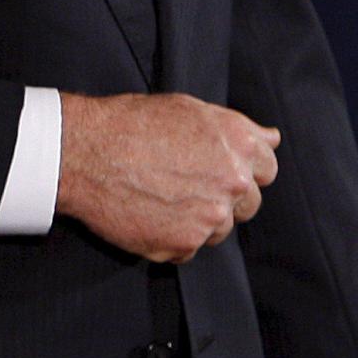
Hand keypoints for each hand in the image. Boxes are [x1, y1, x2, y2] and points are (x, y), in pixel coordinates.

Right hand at [55, 91, 279, 262]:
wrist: (86, 152)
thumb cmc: (131, 124)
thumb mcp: (189, 108)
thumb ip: (238, 128)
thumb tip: (272, 138)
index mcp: (238, 144)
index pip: (266, 170)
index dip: (242, 170)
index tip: (219, 172)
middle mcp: (232, 181)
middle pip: (248, 205)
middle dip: (223, 198)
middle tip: (185, 186)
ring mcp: (210, 217)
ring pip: (218, 230)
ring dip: (198, 220)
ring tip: (161, 199)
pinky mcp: (183, 244)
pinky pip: (189, 249)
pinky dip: (171, 238)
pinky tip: (148, 214)